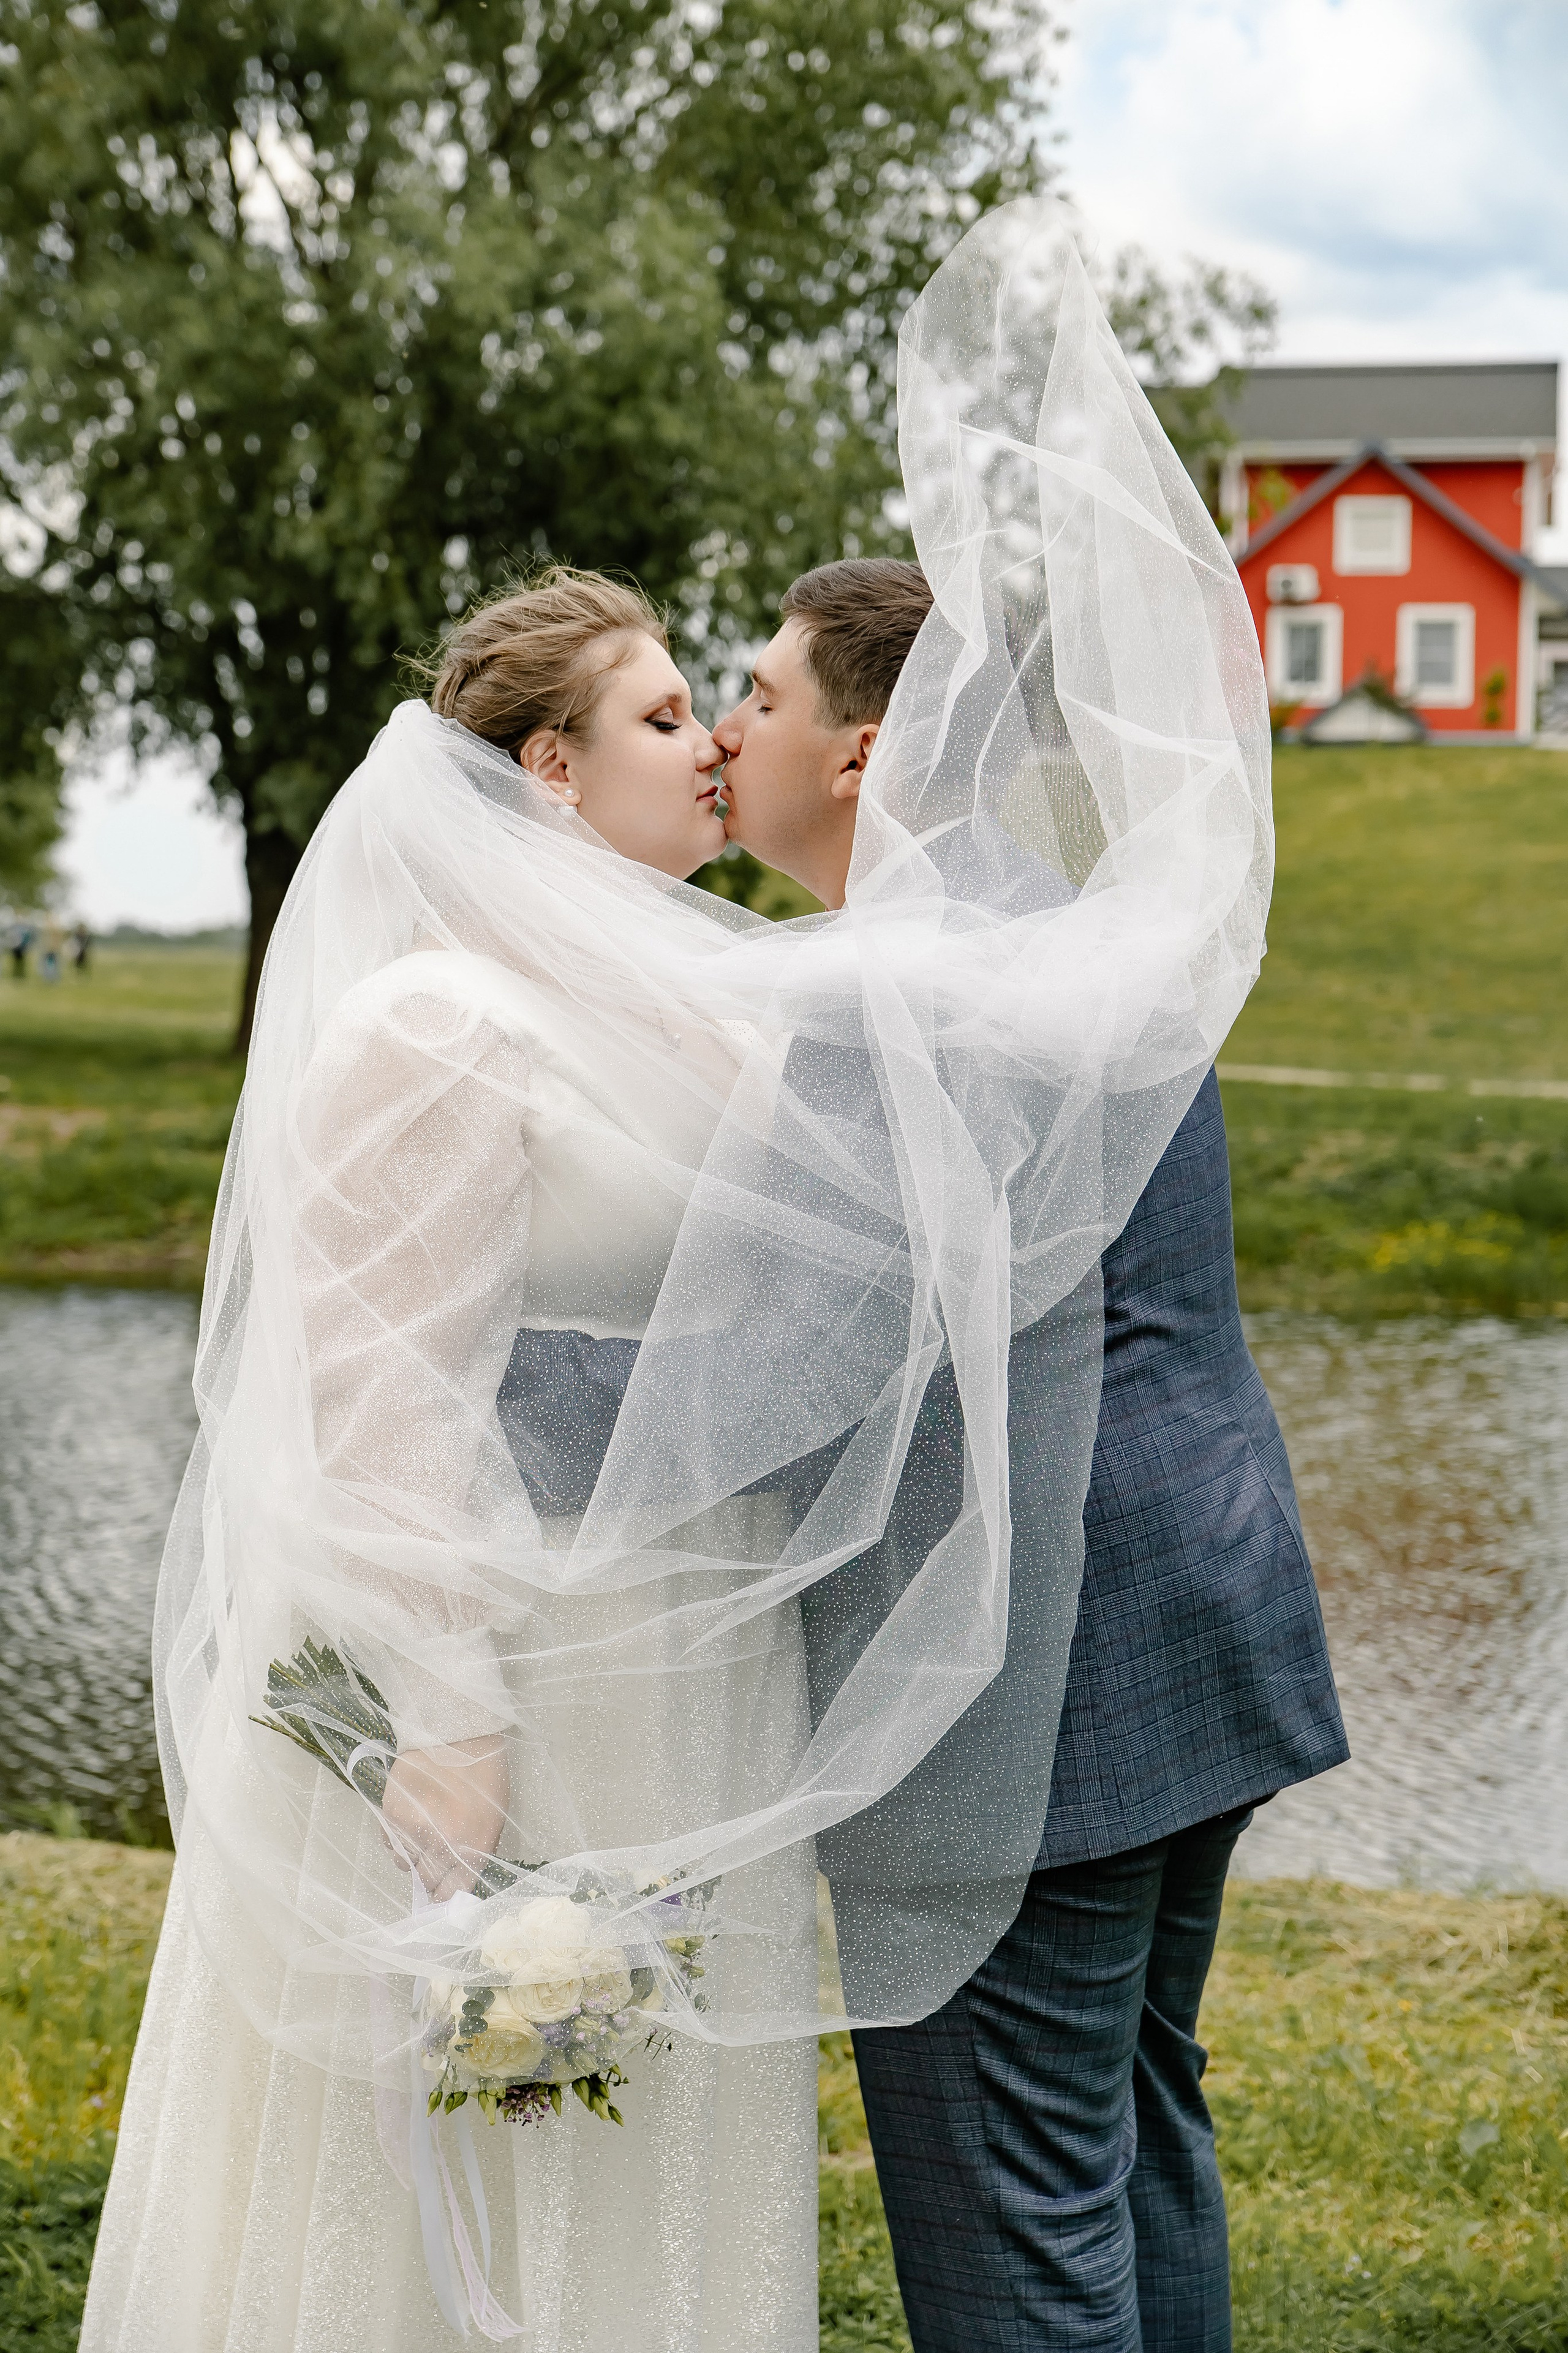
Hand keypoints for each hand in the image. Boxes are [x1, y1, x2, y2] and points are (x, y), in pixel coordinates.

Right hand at [381, 1736, 508, 1902]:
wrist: (458, 1733)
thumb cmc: (485, 1775)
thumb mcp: (494, 1820)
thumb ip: (475, 1855)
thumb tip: (457, 1884)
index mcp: (471, 1848)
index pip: (452, 1893)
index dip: (448, 1895)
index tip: (446, 1892)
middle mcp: (439, 1844)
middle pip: (427, 1881)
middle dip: (433, 1873)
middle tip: (439, 1853)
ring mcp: (412, 1829)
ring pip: (405, 1863)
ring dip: (414, 1854)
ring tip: (426, 1829)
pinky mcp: (391, 1813)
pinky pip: (390, 1842)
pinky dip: (398, 1838)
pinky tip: (411, 1819)